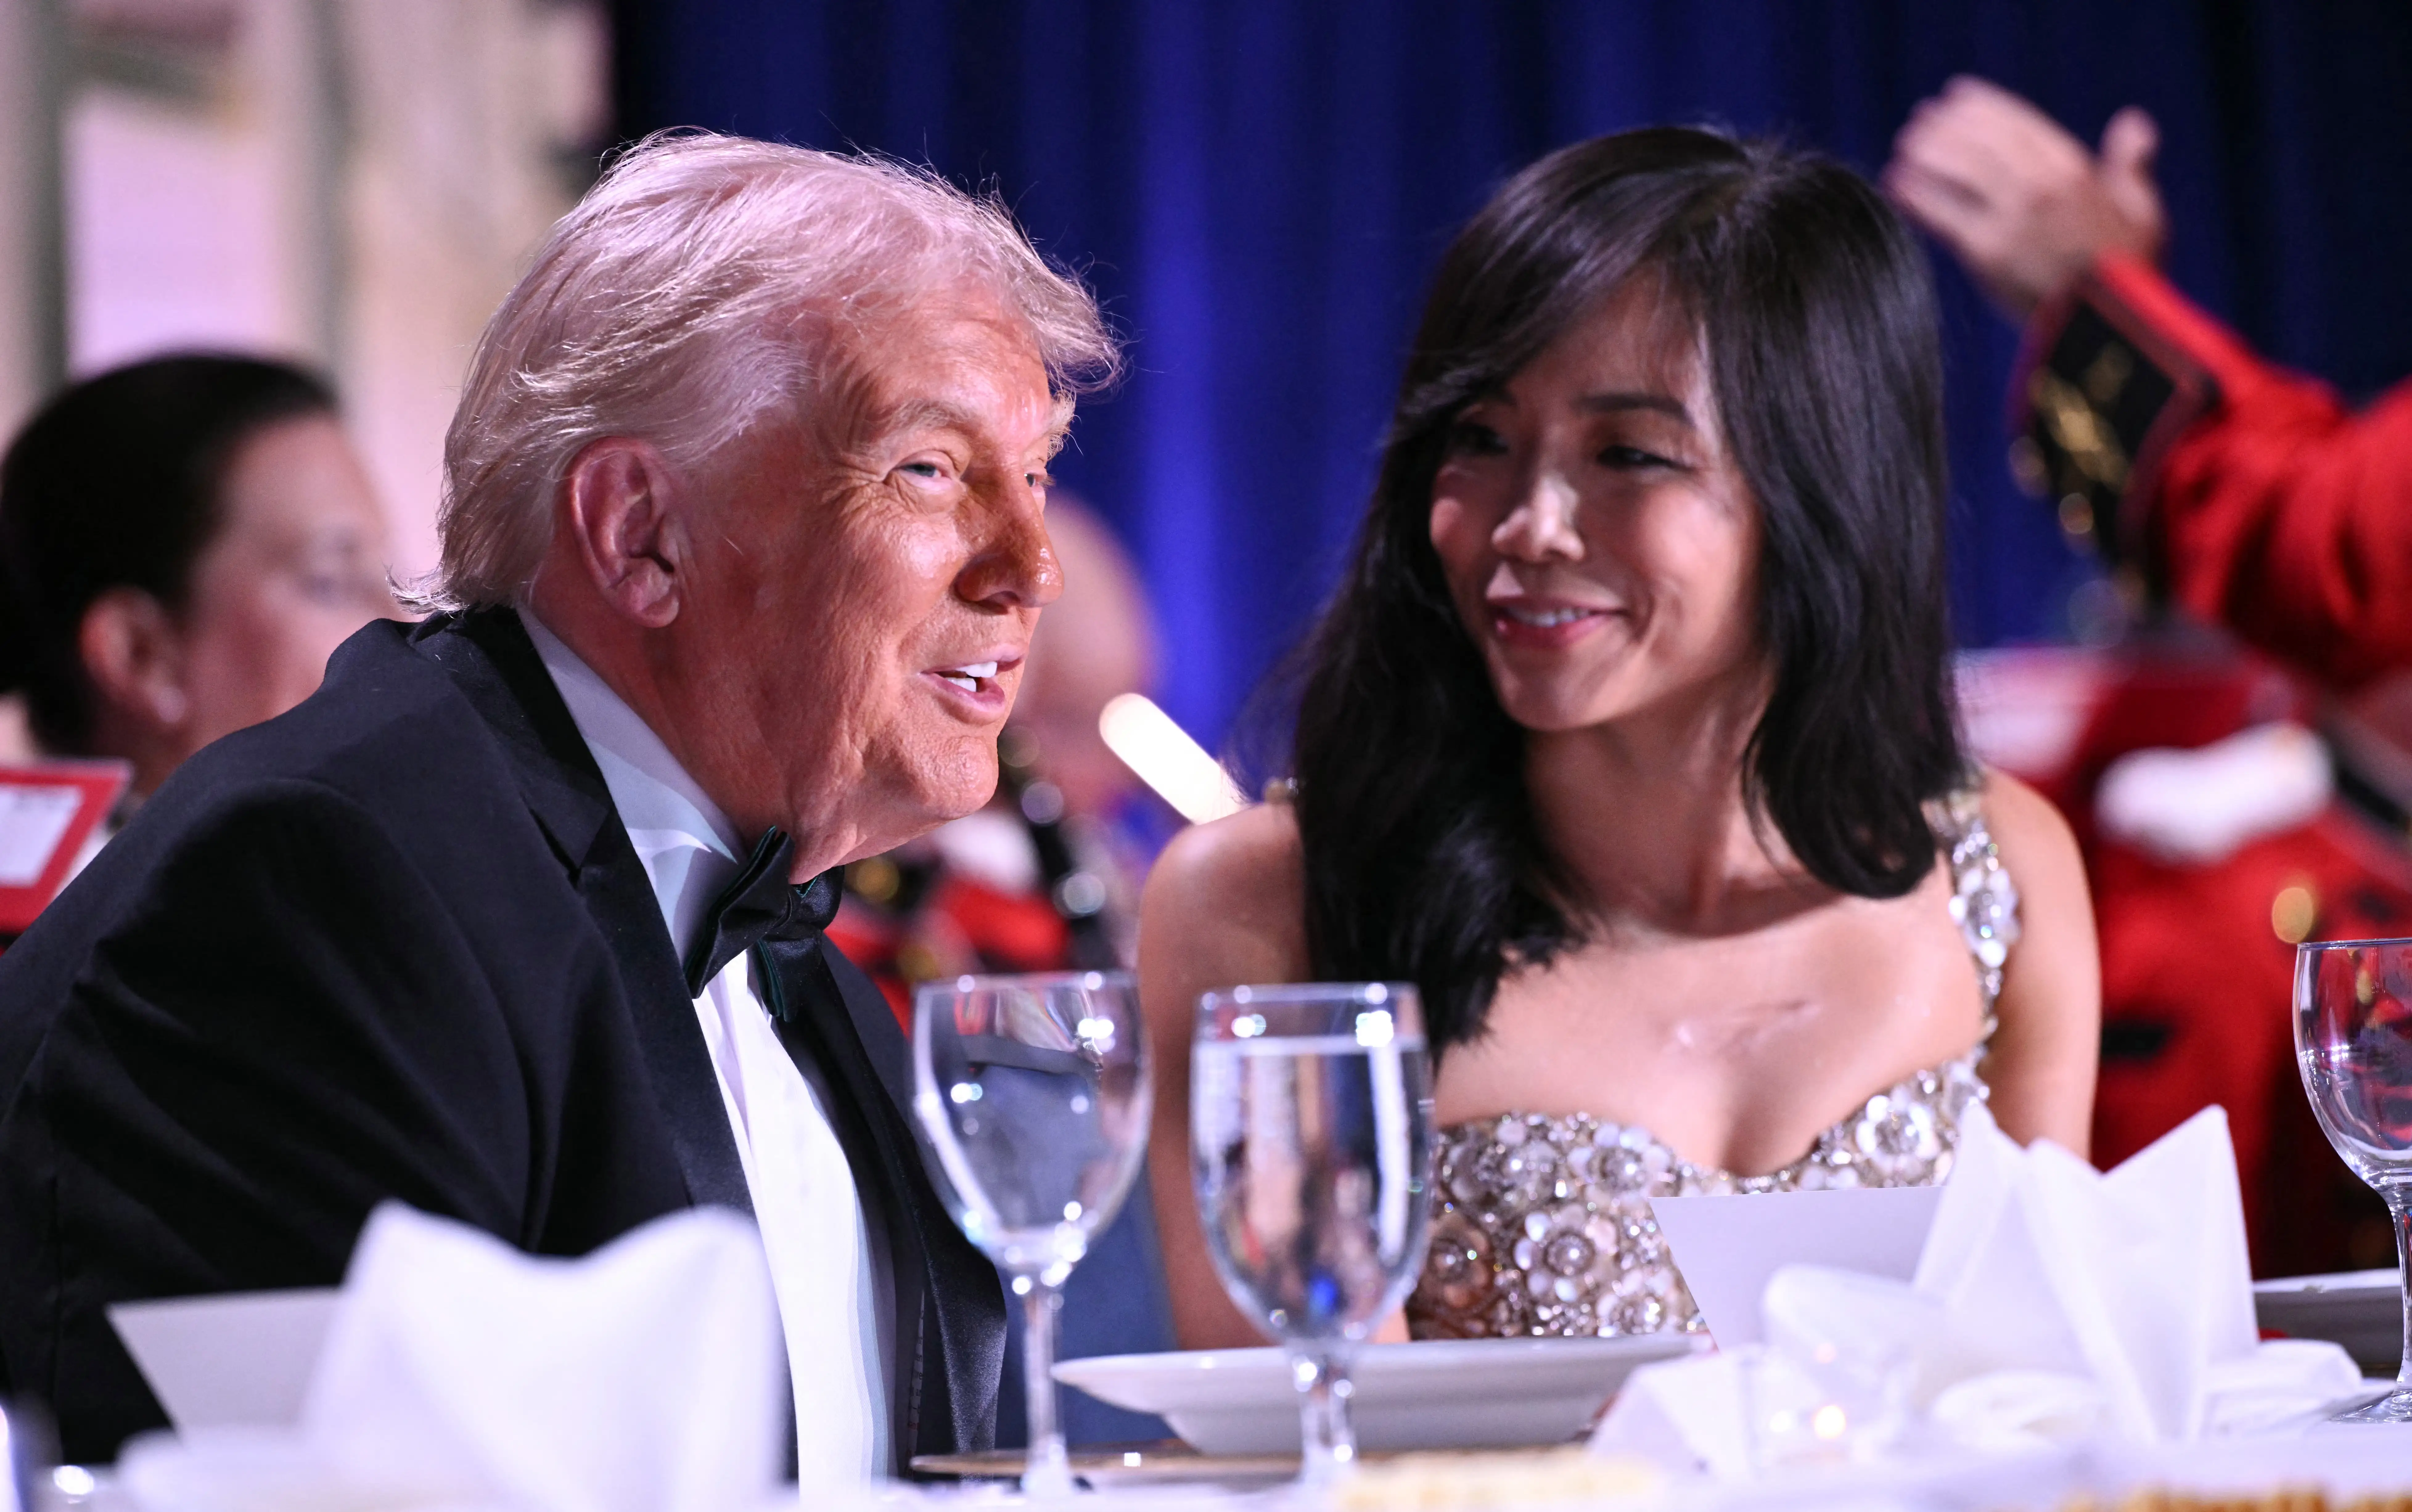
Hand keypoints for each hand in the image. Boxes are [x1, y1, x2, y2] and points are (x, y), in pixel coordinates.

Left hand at [1885, 76, 2165, 322]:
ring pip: (1957, 171)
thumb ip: (2130, 165)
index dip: (1984, 105)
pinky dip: (1916, 195)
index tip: (1958, 95)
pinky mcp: (1985, 255)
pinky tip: (1895, 181)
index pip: (2018, 123)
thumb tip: (2132, 122)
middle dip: (1947, 126)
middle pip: (1981, 142)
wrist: (2111, 327)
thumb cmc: (2130, 273)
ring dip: (1926, 153)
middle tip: (1922, 118)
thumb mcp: (2143, 211)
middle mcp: (2039, 188)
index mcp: (2075, 171)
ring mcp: (2010, 220)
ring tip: (1905, 144)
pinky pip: (1941, 215)